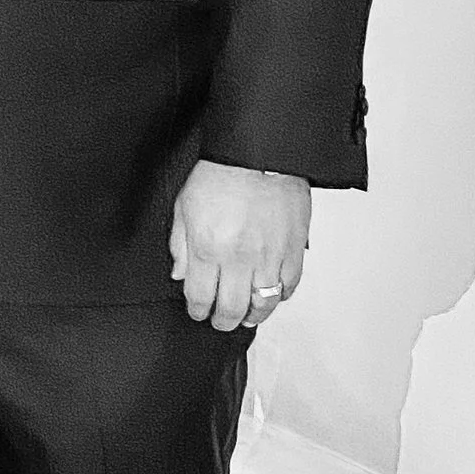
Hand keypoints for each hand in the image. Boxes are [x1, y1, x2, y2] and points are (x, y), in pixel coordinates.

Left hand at [169, 161, 309, 333]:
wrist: (260, 152)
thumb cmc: (222, 174)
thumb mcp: (184, 207)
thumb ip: (180, 245)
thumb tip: (180, 273)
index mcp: (208, 248)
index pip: (200, 297)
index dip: (198, 311)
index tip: (198, 311)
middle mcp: (239, 259)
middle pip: (232, 309)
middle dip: (223, 321)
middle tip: (221, 321)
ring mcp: (269, 256)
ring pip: (264, 305)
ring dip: (253, 315)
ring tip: (247, 315)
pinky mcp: (294, 249)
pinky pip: (290, 285)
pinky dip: (281, 296)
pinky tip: (272, 294)